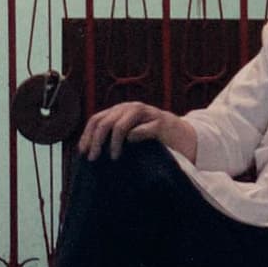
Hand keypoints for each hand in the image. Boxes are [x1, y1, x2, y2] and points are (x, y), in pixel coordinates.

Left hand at [78, 100, 195, 160]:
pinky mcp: (161, 123)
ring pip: (121, 125)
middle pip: (105, 122)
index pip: (96, 119)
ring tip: (114, 157)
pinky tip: (132, 145)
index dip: (87, 135)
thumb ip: (113, 137)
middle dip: (97, 141)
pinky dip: (135, 137)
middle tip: (94, 158)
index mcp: (121, 110)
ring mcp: (147, 114)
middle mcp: (131, 108)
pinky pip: (143, 129)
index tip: (84, 152)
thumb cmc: (153, 139)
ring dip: (114, 143)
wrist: (183, 136)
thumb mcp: (130, 134)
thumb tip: (89, 151)